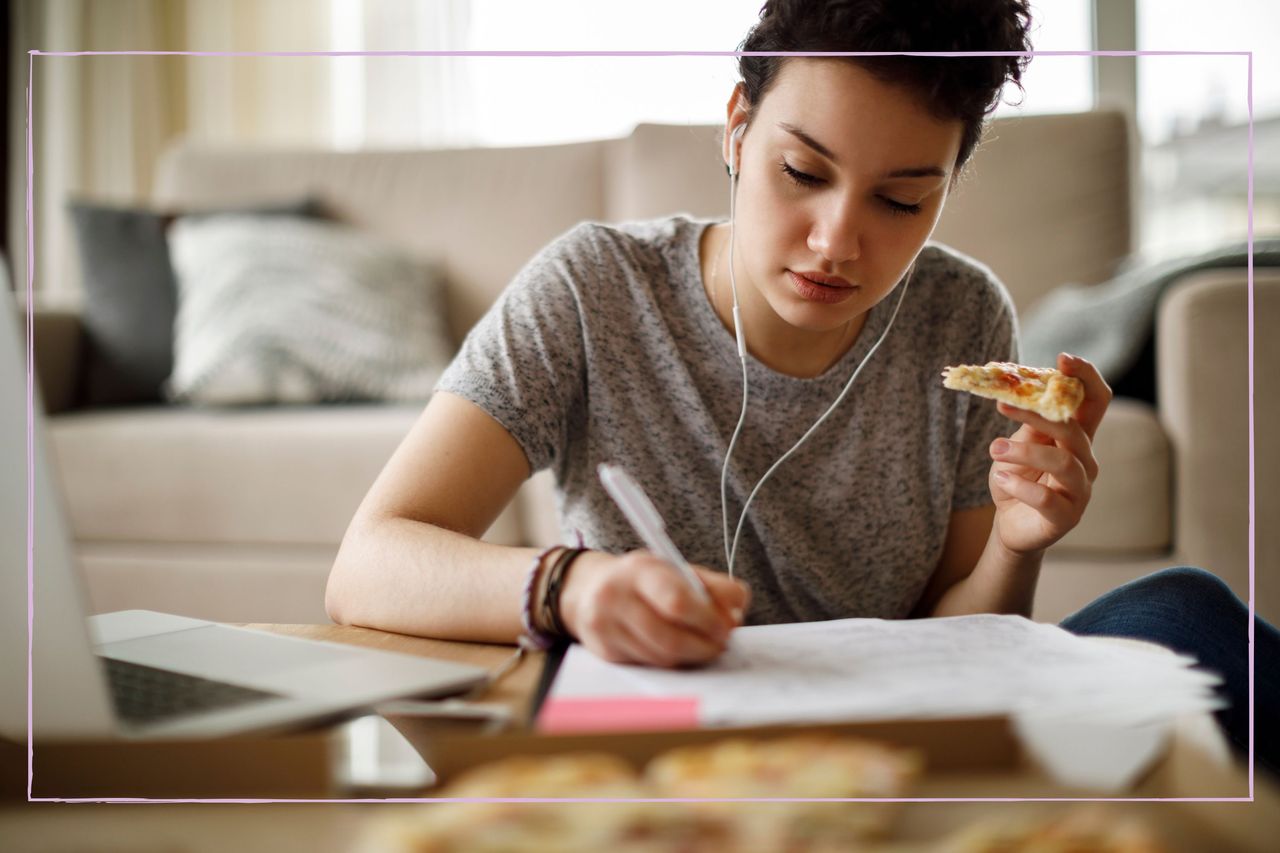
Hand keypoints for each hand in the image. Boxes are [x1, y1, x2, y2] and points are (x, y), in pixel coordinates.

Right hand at [558, 550, 749, 667]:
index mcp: (641, 570)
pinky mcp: (605, 652)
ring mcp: (606, 627)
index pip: (677, 601)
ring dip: (691, 657)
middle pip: (670, 637)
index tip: (726, 627)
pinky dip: (672, 662)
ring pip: (661, 656)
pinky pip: (649, 665)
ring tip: (704, 648)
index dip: (708, 620)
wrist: (587, 589)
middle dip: (704, 646)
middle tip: (721, 644)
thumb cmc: (643, 581)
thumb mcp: (674, 570)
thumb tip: (736, 613)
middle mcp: (617, 597)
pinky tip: (680, 652)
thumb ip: (711, 586)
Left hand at [989, 353, 1111, 555]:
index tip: (1062, 359)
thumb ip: (1027, 424)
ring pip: (1063, 462)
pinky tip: (1001, 480)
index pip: (1095, 401)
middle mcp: (1086, 461)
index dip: (1085, 377)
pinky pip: (1047, 498)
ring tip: (993, 450)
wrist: (1010, 524)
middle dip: (1036, 415)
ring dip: (1023, 452)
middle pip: (1074, 429)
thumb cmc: (1018, 479)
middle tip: (1001, 405)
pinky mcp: (1067, 516)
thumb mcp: (1017, 446)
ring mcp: (1080, 490)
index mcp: (1077, 437)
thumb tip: (1021, 392)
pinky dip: (1020, 486)